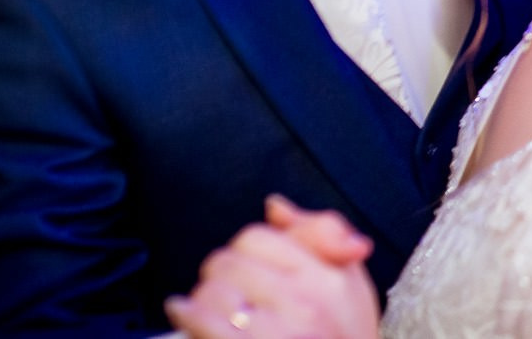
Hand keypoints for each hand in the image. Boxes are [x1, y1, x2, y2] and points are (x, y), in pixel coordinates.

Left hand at [165, 206, 379, 338]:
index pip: (258, 238)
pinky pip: (207, 322)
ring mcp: (279, 334)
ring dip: (203, 299)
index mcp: (328, 278)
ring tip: (212, 312)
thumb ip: (320, 235)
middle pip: (228, 262)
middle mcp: (305, 303)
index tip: (246, 268)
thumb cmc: (347, 337)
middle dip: (219, 275)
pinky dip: (188, 314)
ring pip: (212, 291)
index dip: (243, 250)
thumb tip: (274, 205)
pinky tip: (181, 311)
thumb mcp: (351, 285)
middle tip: (227, 293)